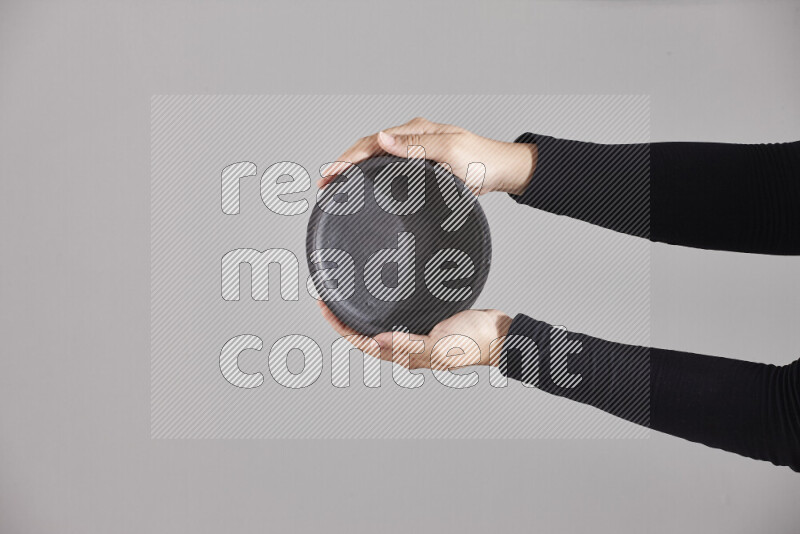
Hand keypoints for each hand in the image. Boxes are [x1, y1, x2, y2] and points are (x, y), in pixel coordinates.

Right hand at [318, 117, 536, 195]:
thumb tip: (382, 138)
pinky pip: (389, 169)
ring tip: (336, 186)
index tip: (331, 173)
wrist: (502, 171)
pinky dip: (371, 176)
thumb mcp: (450, 151)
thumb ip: (416, 146)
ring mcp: (416, 151)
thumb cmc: (482, 161)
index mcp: (416, 131)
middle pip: (369, 149)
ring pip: (377, 159)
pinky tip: (363, 187)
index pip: (372, 142)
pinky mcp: (421, 166)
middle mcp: (412, 138)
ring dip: (354, 170)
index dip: (348, 157)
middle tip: (325, 184)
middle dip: (344, 164)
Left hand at [318, 301, 512, 370]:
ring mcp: (417, 337)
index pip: (364, 344)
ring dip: (360, 315)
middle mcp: (408, 349)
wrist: (500, 333)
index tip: (324, 307)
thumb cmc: (474, 341)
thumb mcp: (441, 345)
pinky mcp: (426, 324)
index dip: (341, 328)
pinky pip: (396, 318)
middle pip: (366, 337)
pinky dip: (382, 308)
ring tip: (345, 296)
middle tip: (326, 298)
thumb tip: (377, 340)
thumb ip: (410, 344)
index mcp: (408, 356)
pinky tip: (380, 295)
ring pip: (379, 328)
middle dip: (344, 321)